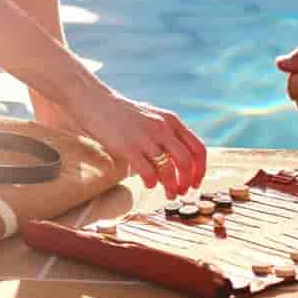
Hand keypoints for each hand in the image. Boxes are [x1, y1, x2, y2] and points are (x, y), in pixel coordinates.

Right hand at [61, 86, 206, 196]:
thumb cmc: (123, 114)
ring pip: (169, 170)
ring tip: (169, 194)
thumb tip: (180, 161)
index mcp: (171, 120)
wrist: (96, 103)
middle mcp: (162, 128)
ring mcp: (146, 138)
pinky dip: (152, 183)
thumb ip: (167, 134)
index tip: (196, 182)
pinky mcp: (129, 148)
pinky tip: (149, 184)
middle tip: (182, 192)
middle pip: (186, 162)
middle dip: (187, 182)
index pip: (197, 148)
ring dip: (172, 187)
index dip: (200, 169)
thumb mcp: (152, 117)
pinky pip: (148, 172)